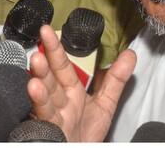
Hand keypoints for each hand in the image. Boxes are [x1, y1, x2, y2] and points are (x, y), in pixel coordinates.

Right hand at [27, 25, 135, 141]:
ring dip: (41, 78)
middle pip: (51, 77)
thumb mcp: (104, 104)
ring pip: (45, 95)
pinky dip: (39, 103)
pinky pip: (44, 117)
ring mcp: (52, 117)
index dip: (56, 48)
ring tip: (37, 61)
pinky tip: (34, 89)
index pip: (63, 67)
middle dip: (47, 57)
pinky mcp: (48, 131)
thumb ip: (115, 80)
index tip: (48, 30)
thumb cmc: (84, 135)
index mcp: (70, 92)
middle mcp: (58, 102)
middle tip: (42, 35)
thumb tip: (130, 54)